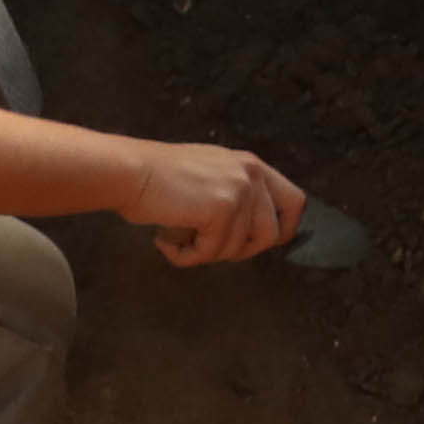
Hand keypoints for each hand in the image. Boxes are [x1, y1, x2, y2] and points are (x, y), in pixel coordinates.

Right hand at [109, 137, 306, 267]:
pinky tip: (165, 242)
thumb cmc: (157, 178)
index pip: (294, 201)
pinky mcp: (222, 210)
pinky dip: (186, 257)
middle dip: (240, 251)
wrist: (129, 171)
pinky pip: (211, 253)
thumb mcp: (210, 177)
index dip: (283, 230)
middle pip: (270, 234)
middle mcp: (252, 175)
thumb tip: (248, 236)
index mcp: (252, 166)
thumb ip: (235, 197)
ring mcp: (240, 191)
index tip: (257, 245)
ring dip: (205, 254)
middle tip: (207, 247)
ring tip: (177, 240)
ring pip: (236, 249)